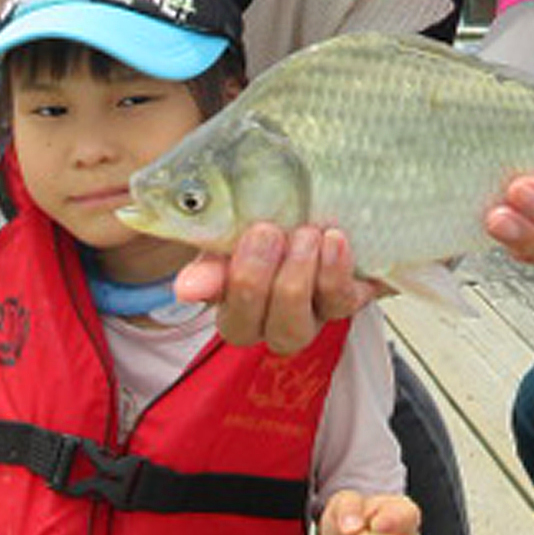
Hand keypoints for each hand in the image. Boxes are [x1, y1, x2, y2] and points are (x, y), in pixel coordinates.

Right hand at [174, 225, 378, 353]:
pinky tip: (334, 239)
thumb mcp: (239, 227)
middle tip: (267, 232)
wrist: (327, 202)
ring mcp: (313, 315)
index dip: (227, 288)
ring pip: (295, 329)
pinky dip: (336, 271)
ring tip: (306, 235)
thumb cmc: (275, 218)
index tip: (233, 246)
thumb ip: (214, 255)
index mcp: (238, 306)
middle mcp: (274, 320)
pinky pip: (342, 302)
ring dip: (299, 278)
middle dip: (257, 282)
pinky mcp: (348, 299)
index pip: (228, 319)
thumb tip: (185, 288)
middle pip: (256, 332)